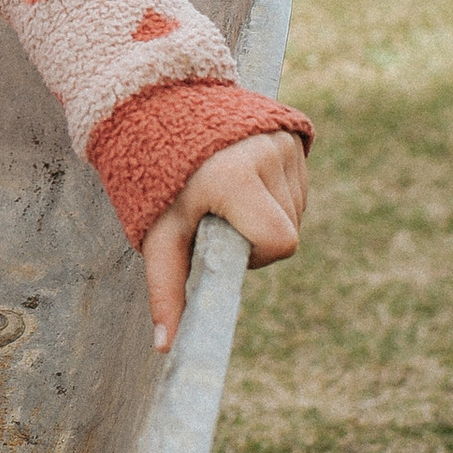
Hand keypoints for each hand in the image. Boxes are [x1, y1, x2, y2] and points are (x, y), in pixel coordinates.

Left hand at [142, 131, 306, 352]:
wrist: (158, 106)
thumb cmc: (153, 177)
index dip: (256, 254)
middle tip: (218, 217)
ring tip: (226, 194)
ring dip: (265, 214)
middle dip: (257, 237)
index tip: (224, 239)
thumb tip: (166, 347)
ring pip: (295, 210)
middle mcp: (268, 155)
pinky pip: (298, 186)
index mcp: (235, 178)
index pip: (280, 242)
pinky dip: (274, 193)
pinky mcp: (295, 133)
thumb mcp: (157, 231)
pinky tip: (243, 179)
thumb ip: (166, 287)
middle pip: (289, 230)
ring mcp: (285, 141)